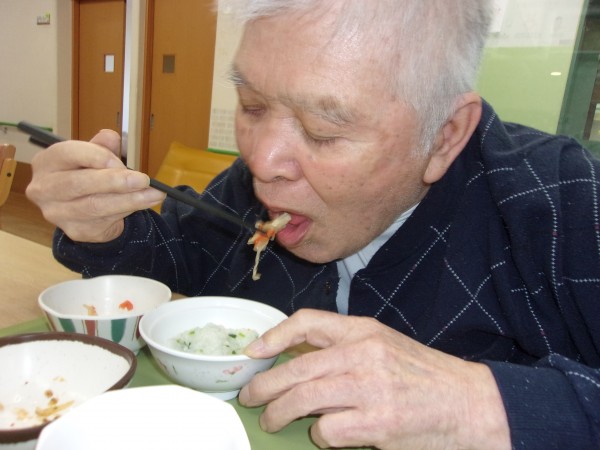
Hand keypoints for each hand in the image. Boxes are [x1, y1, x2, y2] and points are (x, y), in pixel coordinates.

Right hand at [26, 130, 164, 242]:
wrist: (81, 209)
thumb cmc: (86, 174)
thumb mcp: (93, 155)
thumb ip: (102, 146)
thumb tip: (112, 138)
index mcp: (48, 162)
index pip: (68, 154)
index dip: (97, 157)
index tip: (121, 162)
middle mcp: (45, 189)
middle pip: (79, 184)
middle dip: (115, 182)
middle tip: (143, 180)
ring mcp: (58, 213)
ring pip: (95, 206)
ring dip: (129, 200)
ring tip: (154, 194)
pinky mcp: (76, 230)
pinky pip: (105, 221)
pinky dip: (127, 210)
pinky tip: (143, 203)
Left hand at [239, 309, 510, 449]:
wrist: (470, 403)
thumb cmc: (425, 377)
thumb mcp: (385, 346)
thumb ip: (346, 348)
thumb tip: (298, 362)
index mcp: (365, 330)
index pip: (309, 322)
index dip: (275, 335)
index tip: (254, 351)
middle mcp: (364, 354)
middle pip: (297, 368)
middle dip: (264, 385)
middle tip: (250, 396)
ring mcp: (371, 388)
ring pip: (303, 399)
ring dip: (279, 413)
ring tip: (271, 420)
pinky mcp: (378, 422)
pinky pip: (328, 430)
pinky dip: (319, 436)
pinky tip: (323, 436)